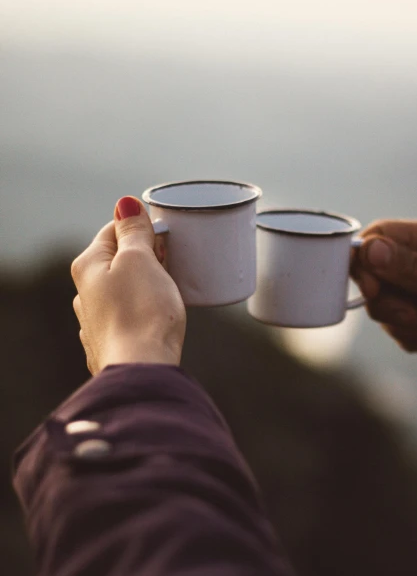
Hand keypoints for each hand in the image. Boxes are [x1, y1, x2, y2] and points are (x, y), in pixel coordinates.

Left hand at [72, 196, 185, 374]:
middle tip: (172, 266)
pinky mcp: (111, 345)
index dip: (143, 228)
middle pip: (118, 262)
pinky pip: (128, 317)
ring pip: (123, 291)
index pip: (113, 230)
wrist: (142, 370)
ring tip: (167, 296)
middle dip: (146, 259)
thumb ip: (132, 232)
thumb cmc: (142, 313)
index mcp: (88, 266)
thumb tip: (125, 204)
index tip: (166, 237)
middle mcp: (84, 294)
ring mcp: (95, 322)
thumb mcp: (140, 261)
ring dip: (145, 287)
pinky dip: (143, 313)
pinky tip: (156, 321)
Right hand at [353, 220, 416, 363]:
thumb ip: (413, 269)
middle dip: (388, 305)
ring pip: (389, 306)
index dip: (365, 264)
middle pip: (377, 276)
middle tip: (416, 317)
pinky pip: (404, 327)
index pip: (378, 237)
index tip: (375, 292)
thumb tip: (368, 249)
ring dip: (404, 326)